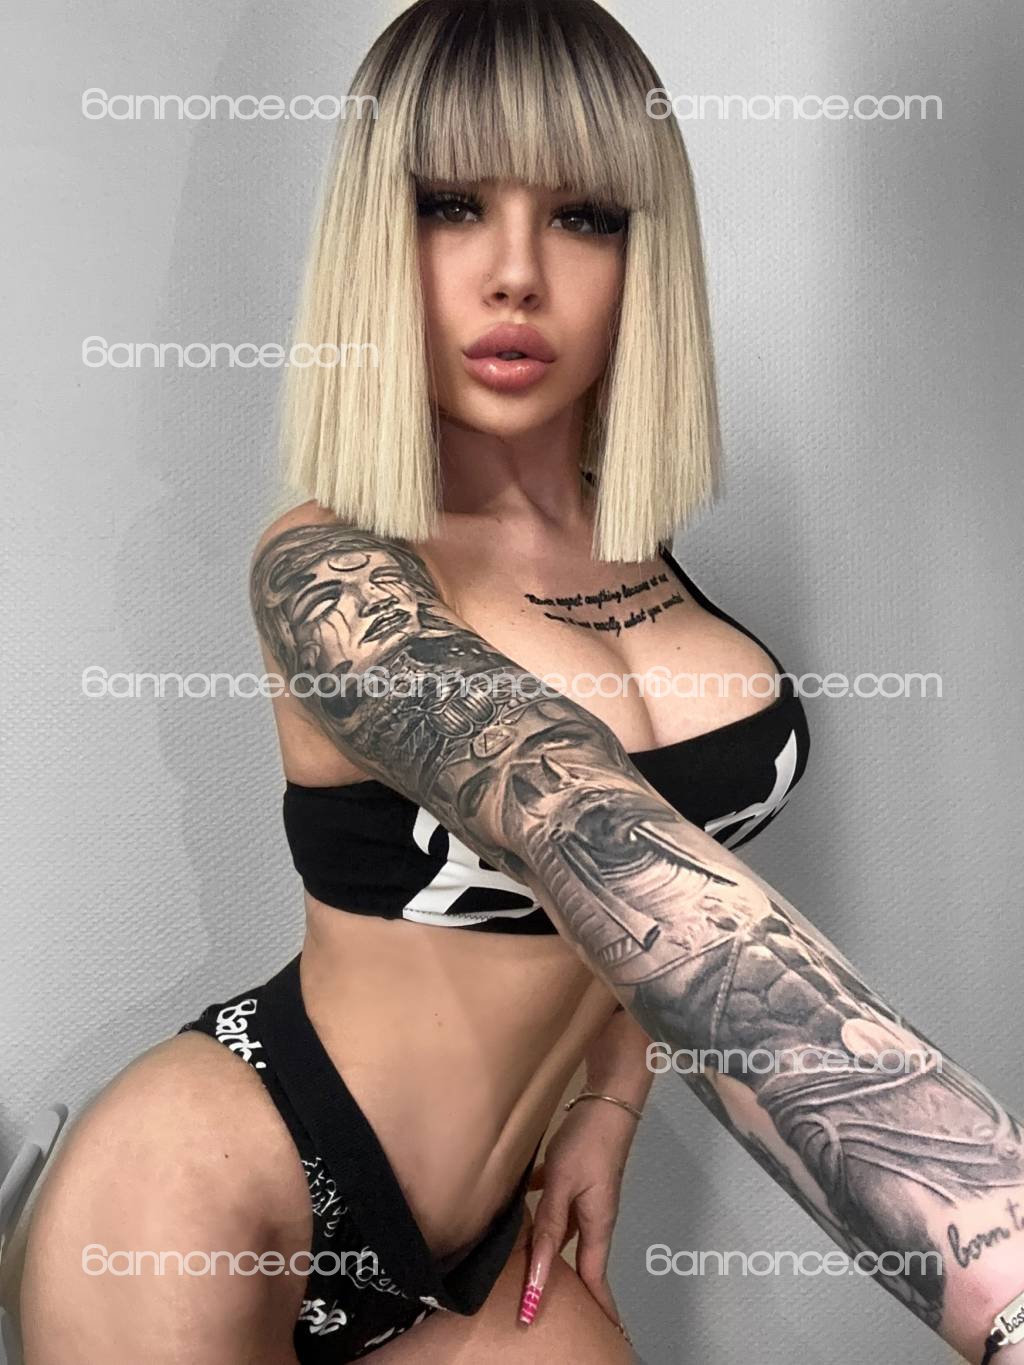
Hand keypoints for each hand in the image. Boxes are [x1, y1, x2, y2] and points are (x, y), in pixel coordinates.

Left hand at [518, 1095, 639, 1332]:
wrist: (607, 1098)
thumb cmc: (588, 1142)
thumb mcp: (562, 1186)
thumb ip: (548, 1229)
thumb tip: (538, 1280)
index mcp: (596, 1225)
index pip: (592, 1279)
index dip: (593, 1310)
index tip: (600, 1337)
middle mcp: (592, 1216)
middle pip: (576, 1261)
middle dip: (565, 1286)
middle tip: (549, 1310)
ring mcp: (584, 1196)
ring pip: (561, 1233)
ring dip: (548, 1253)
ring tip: (531, 1273)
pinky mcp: (574, 1176)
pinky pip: (553, 1205)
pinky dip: (538, 1215)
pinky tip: (517, 1212)